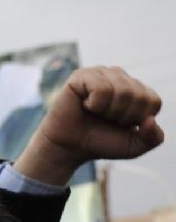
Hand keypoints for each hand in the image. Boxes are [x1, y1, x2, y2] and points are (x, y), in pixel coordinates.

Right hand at [15, 66, 163, 185]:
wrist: (68, 148)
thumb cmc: (99, 143)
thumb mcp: (133, 147)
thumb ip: (153, 139)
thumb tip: (150, 120)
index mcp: (136, 91)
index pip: (153, 102)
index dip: (136, 120)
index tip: (119, 125)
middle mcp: (121, 78)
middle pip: (138, 96)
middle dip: (122, 116)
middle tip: (105, 120)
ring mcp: (102, 73)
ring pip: (122, 91)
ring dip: (108, 111)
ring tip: (95, 112)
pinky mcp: (82, 75)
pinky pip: (101, 88)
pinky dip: (95, 104)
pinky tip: (85, 105)